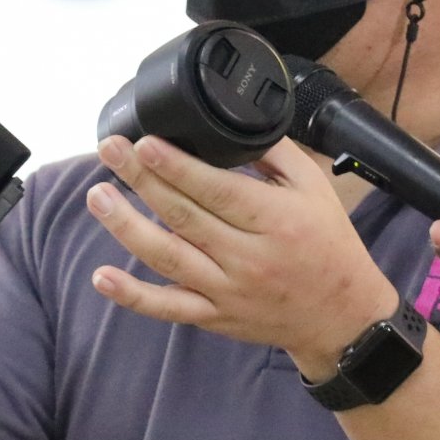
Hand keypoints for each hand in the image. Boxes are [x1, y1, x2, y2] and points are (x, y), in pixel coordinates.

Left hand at [84, 136, 397, 377]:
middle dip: (141, 180)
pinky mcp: (214, 316)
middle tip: (109, 150)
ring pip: (168, 257)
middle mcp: (249, 257)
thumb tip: (230, 122)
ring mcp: (227, 290)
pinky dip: (133, 295)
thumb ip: (275, 153)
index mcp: (276, 220)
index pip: (218, 190)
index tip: (144, 143)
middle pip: (184, 216)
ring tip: (98, 196)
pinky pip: (168, 308)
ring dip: (127, 226)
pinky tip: (103, 277)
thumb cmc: (328, 244)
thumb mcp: (315, 189)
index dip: (177, 167)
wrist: (341, 316)